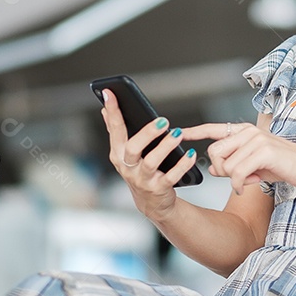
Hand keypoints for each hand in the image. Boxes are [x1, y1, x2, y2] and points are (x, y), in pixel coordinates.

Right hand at [101, 89, 197, 221]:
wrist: (152, 203)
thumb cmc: (140, 171)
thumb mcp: (124, 153)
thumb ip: (116, 131)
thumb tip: (104, 108)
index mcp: (118, 153)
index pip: (115, 129)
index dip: (112, 111)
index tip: (110, 93)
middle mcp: (128, 167)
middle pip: (133, 148)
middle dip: (147, 133)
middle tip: (163, 120)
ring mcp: (142, 179)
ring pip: (151, 162)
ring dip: (165, 147)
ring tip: (177, 133)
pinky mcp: (158, 189)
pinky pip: (171, 177)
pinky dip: (182, 165)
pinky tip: (191, 154)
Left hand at [179, 123, 295, 195]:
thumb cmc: (282, 166)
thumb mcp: (254, 165)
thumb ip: (233, 163)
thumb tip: (215, 170)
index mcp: (245, 131)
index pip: (214, 129)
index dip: (195, 131)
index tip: (179, 133)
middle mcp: (248, 131)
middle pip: (214, 152)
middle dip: (221, 170)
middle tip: (237, 179)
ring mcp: (256, 139)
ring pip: (225, 165)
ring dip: (233, 179)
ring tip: (250, 180)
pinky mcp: (263, 151)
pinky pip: (237, 173)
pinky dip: (239, 185)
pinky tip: (247, 187)